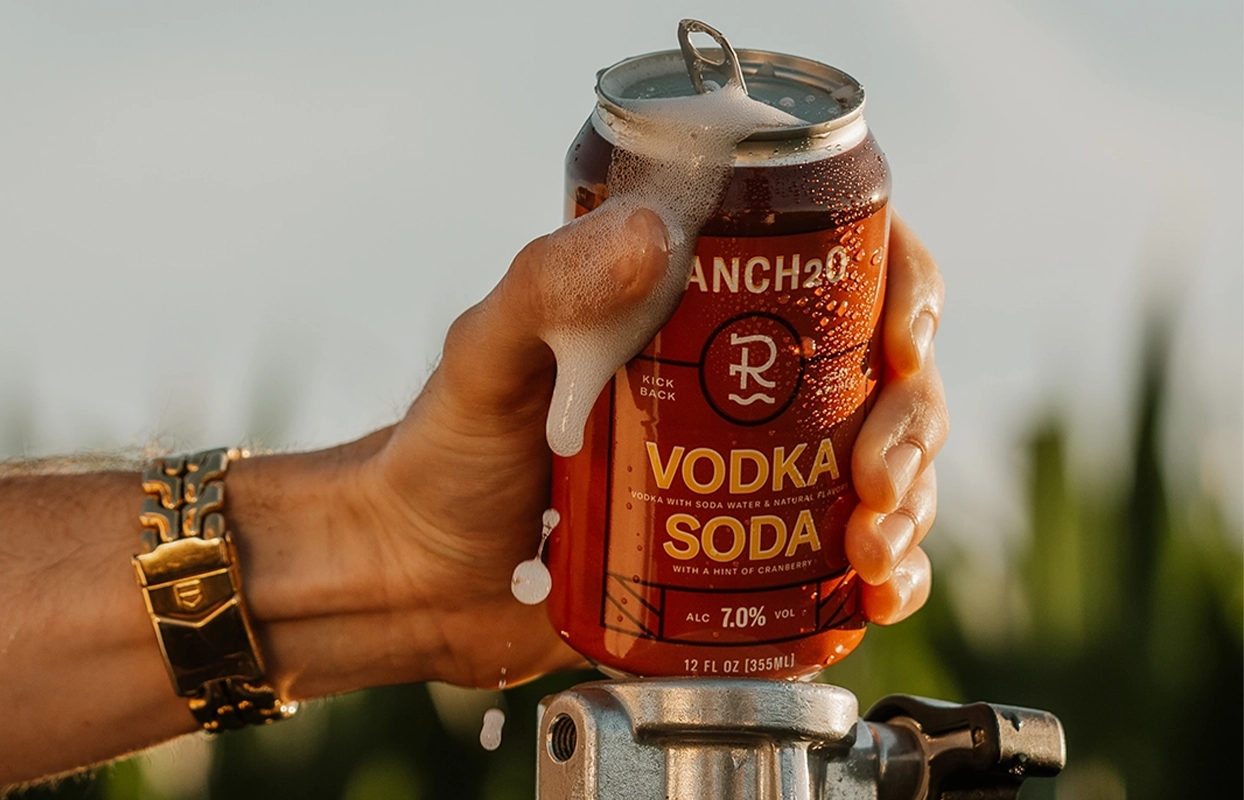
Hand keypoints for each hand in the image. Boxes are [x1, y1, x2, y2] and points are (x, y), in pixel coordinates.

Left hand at [252, 207, 945, 693]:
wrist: (421, 578)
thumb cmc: (446, 451)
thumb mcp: (488, 355)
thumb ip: (546, 287)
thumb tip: (651, 232)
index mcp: (697, 307)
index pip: (838, 264)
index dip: (900, 289)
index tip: (903, 343)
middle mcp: (743, 382)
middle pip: (881, 374)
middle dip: (910, 421)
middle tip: (874, 478)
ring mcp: (754, 473)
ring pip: (883, 466)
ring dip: (909, 503)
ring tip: (869, 545)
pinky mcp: (748, 556)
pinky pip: (845, 560)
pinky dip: (884, 575)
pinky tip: (876, 594)